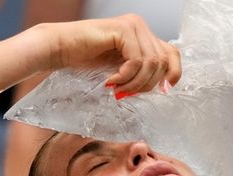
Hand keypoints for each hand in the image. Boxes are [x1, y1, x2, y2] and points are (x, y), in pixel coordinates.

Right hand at [37, 14, 180, 94]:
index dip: (172, 74)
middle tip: (126, 93)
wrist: (60, 49)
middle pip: (163, 61)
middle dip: (147, 84)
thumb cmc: (85, 59)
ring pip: (152, 63)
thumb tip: (166, 86)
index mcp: (143, 35)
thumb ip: (142, 71)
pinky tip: (110, 81)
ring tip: (117, 90)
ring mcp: (133, 25)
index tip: (162, 92)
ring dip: (134, 83)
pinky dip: (125, 76)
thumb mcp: (122, 68)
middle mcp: (140, 26)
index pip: (172, 54)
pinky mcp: (122, 29)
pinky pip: (136, 60)